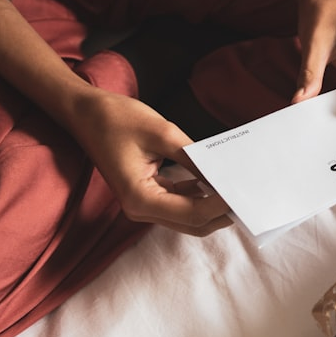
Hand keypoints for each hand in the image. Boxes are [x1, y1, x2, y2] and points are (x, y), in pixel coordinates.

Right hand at [70, 90, 231, 235]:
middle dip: (221, 211)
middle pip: (192, 223)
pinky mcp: (147, 194)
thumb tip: (224, 173)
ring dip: (212, 205)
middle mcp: (140, 210)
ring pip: (188, 216)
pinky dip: (199, 195)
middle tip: (249, 195)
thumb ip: (195, 158)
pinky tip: (216, 181)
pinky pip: (179, 203)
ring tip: (237, 188)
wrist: (86, 113)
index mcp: (140, 199)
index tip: (244, 191)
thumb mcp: (163, 133)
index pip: (192, 213)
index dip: (221, 204)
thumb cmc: (117, 119)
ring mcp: (143, 205)